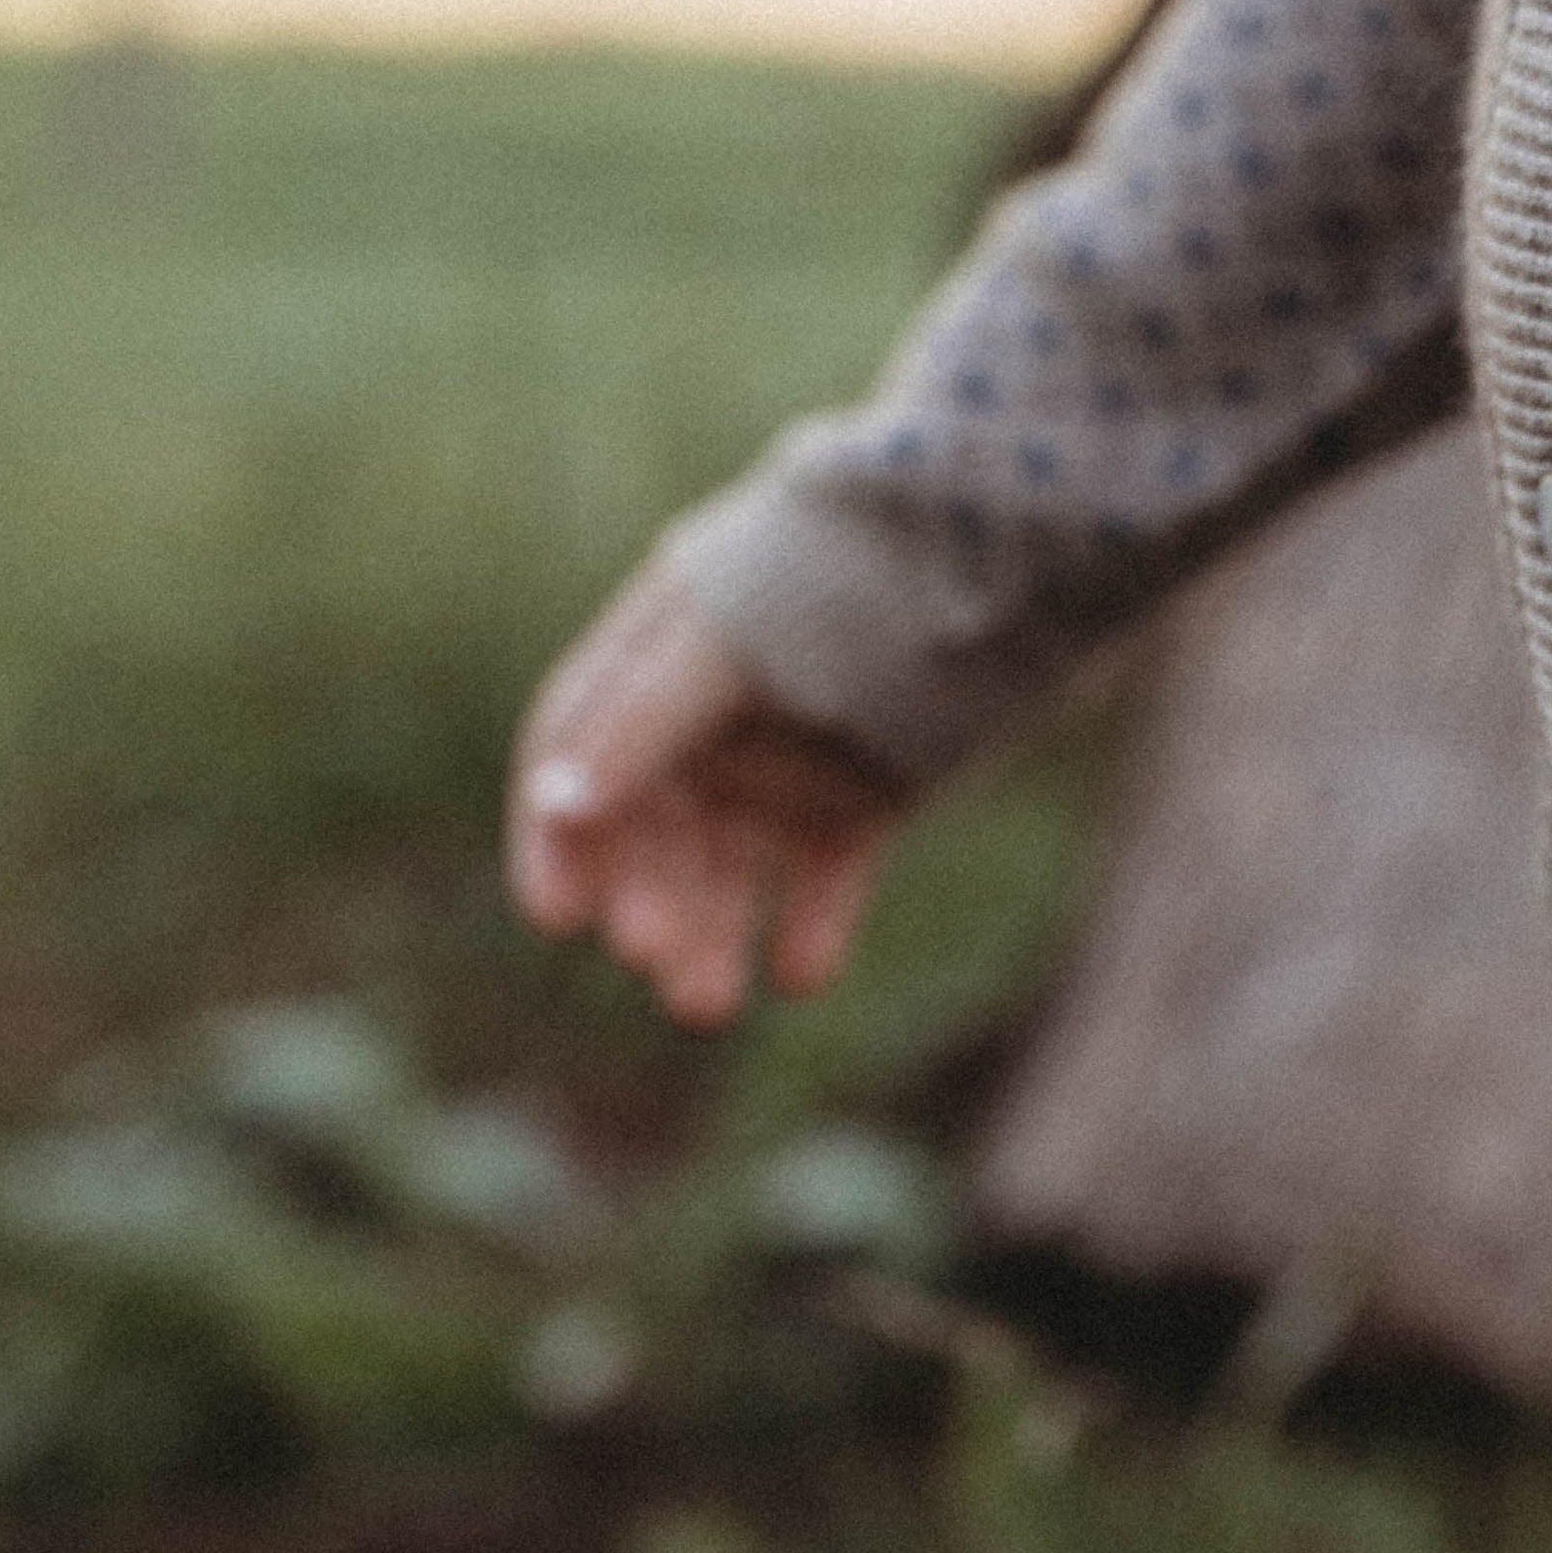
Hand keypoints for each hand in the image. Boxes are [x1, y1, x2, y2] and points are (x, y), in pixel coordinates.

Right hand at [506, 553, 908, 1025]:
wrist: (995, 547)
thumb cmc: (839, 570)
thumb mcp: (727, 639)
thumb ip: (643, 718)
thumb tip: (558, 803)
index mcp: (657, 653)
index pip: (573, 753)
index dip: (556, 836)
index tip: (557, 915)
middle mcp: (711, 713)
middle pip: (652, 828)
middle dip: (649, 898)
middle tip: (659, 961)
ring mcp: (788, 756)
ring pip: (728, 864)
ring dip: (711, 931)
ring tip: (709, 1005)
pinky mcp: (865, 793)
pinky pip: (822, 875)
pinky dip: (807, 929)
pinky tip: (798, 975)